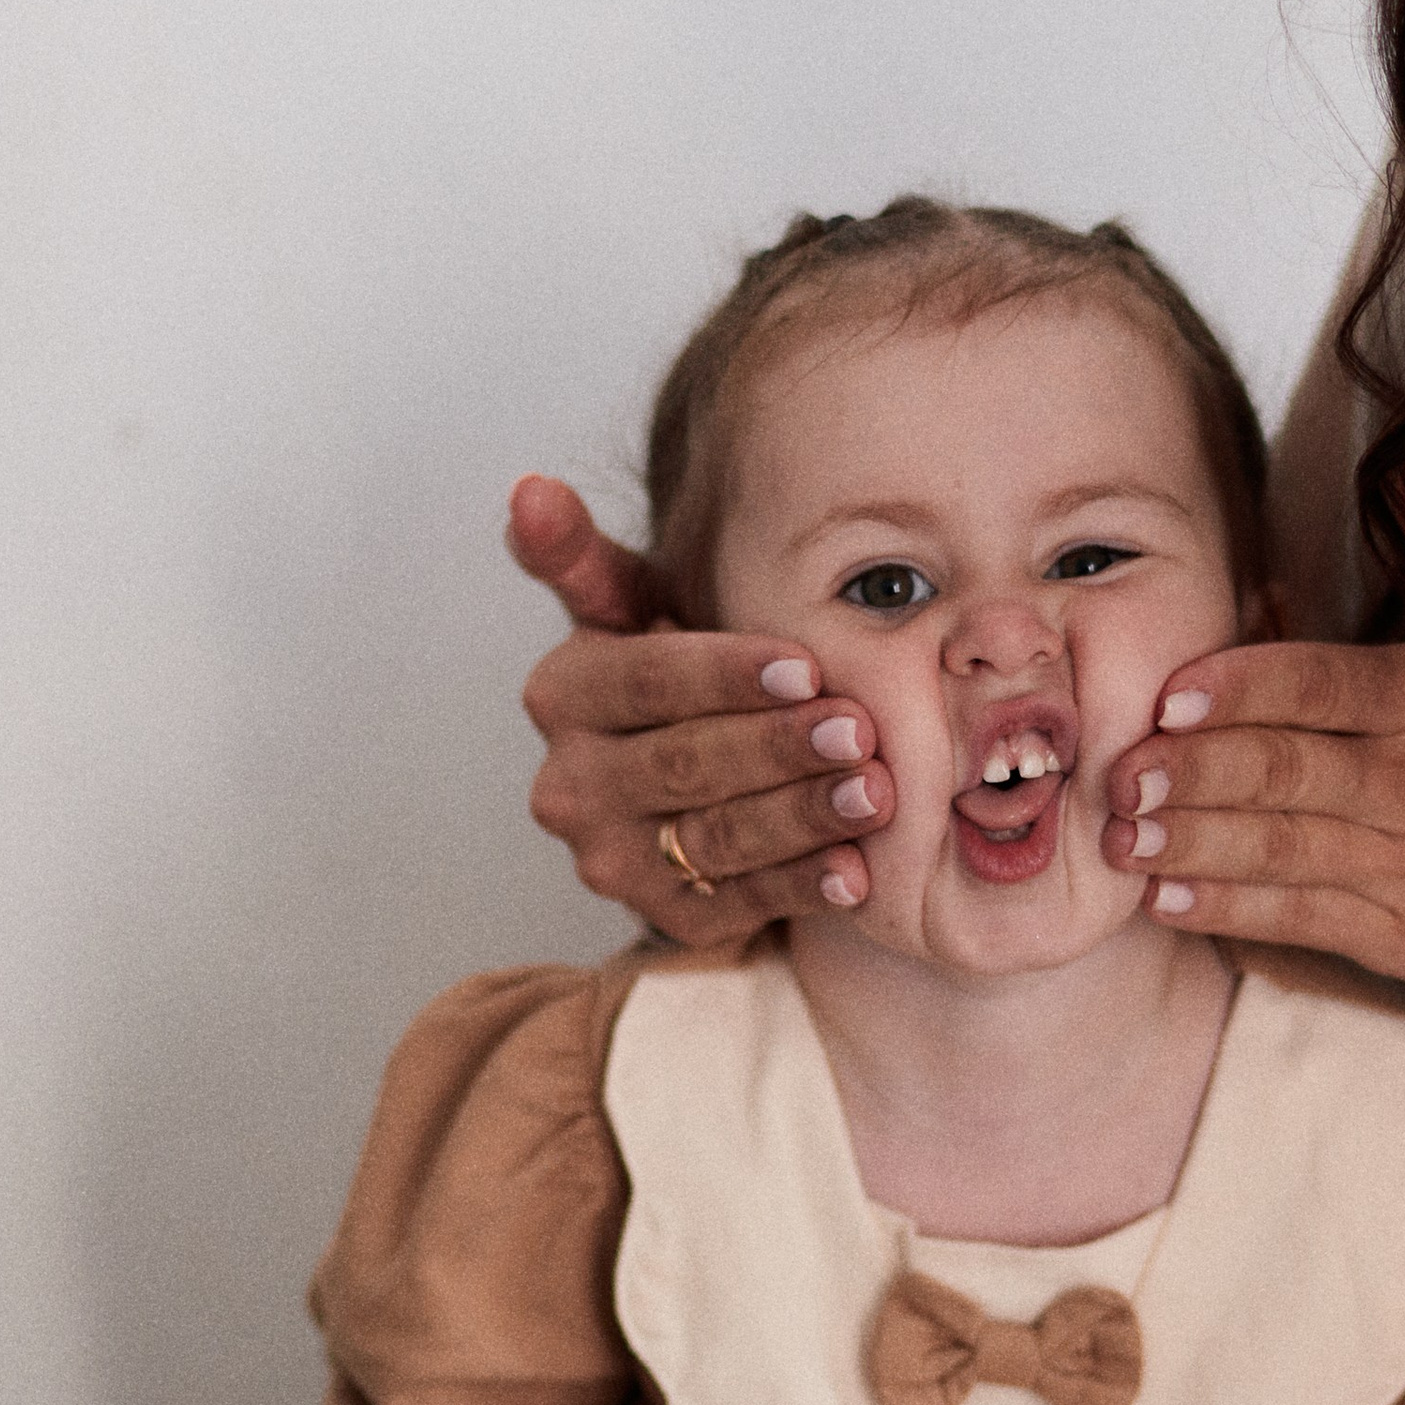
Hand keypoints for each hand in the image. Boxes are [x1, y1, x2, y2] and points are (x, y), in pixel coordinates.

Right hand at [508, 477, 895, 939]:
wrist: (677, 783)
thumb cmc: (669, 673)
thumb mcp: (628, 606)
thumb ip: (584, 554)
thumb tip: (529, 489)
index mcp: (561, 695)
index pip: (645, 680)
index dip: (725, 674)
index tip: (804, 665)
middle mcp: (569, 785)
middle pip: (684, 764)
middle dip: (778, 747)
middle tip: (860, 731)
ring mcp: (611, 859)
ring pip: (717, 839)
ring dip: (802, 818)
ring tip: (874, 793)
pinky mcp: (663, 914)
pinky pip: (740, 904)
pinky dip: (803, 888)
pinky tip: (857, 871)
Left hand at [1102, 640, 1404, 984]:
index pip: (1317, 685)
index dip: (1239, 688)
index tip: (1171, 693)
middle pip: (1278, 772)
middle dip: (1188, 773)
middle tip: (1118, 771)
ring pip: (1275, 851)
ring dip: (1188, 842)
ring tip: (1118, 834)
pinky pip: (1300, 919)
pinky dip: (1227, 906)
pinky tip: (1164, 896)